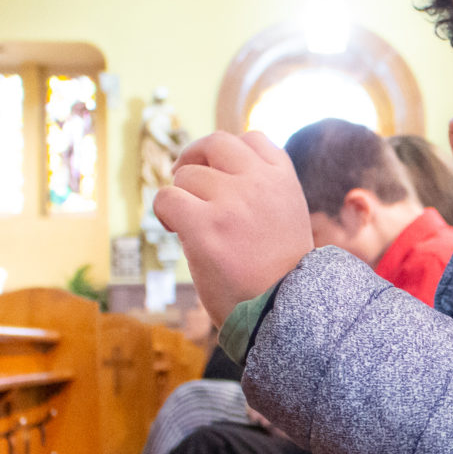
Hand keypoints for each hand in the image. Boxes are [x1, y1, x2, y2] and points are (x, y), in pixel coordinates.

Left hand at [153, 130, 313, 324]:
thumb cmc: (281, 275)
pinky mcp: (205, 226)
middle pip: (216, 144)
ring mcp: (232, 201)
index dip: (229, 153)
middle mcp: (259, 182)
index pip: (252, 140)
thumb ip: (263, 191)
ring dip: (184, 199)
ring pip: (187, 177)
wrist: (284, 313)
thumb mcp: (288, 219)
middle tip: (186, 181)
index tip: (218, 171)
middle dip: (196, 158)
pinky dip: (165, 213)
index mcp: (284, 180)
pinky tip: (175, 230)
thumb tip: (216, 172)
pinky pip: (167, 198)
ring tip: (194, 228)